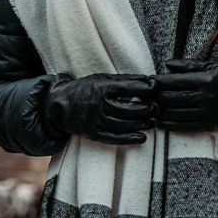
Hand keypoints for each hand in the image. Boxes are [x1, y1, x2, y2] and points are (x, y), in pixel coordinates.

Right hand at [42, 72, 156, 144]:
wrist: (59, 106)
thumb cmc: (84, 89)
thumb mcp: (101, 78)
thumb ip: (123, 80)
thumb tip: (146, 79)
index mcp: (101, 87)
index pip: (128, 87)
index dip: (146, 87)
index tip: (156, 86)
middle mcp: (98, 105)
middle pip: (129, 108)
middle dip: (147, 107)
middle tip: (158, 106)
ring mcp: (96, 120)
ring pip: (124, 124)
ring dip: (142, 123)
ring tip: (153, 120)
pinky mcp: (94, 134)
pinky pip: (114, 138)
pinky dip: (130, 138)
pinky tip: (143, 137)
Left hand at [154, 58, 217, 132]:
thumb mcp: (210, 66)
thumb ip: (188, 65)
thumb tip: (167, 64)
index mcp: (205, 79)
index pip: (175, 81)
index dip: (159, 82)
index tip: (148, 81)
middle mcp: (205, 96)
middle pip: (172, 98)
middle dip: (155, 97)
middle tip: (144, 96)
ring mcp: (206, 112)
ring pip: (176, 113)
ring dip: (159, 112)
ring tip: (148, 109)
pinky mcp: (207, 125)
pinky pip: (184, 126)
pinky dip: (170, 125)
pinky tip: (160, 122)